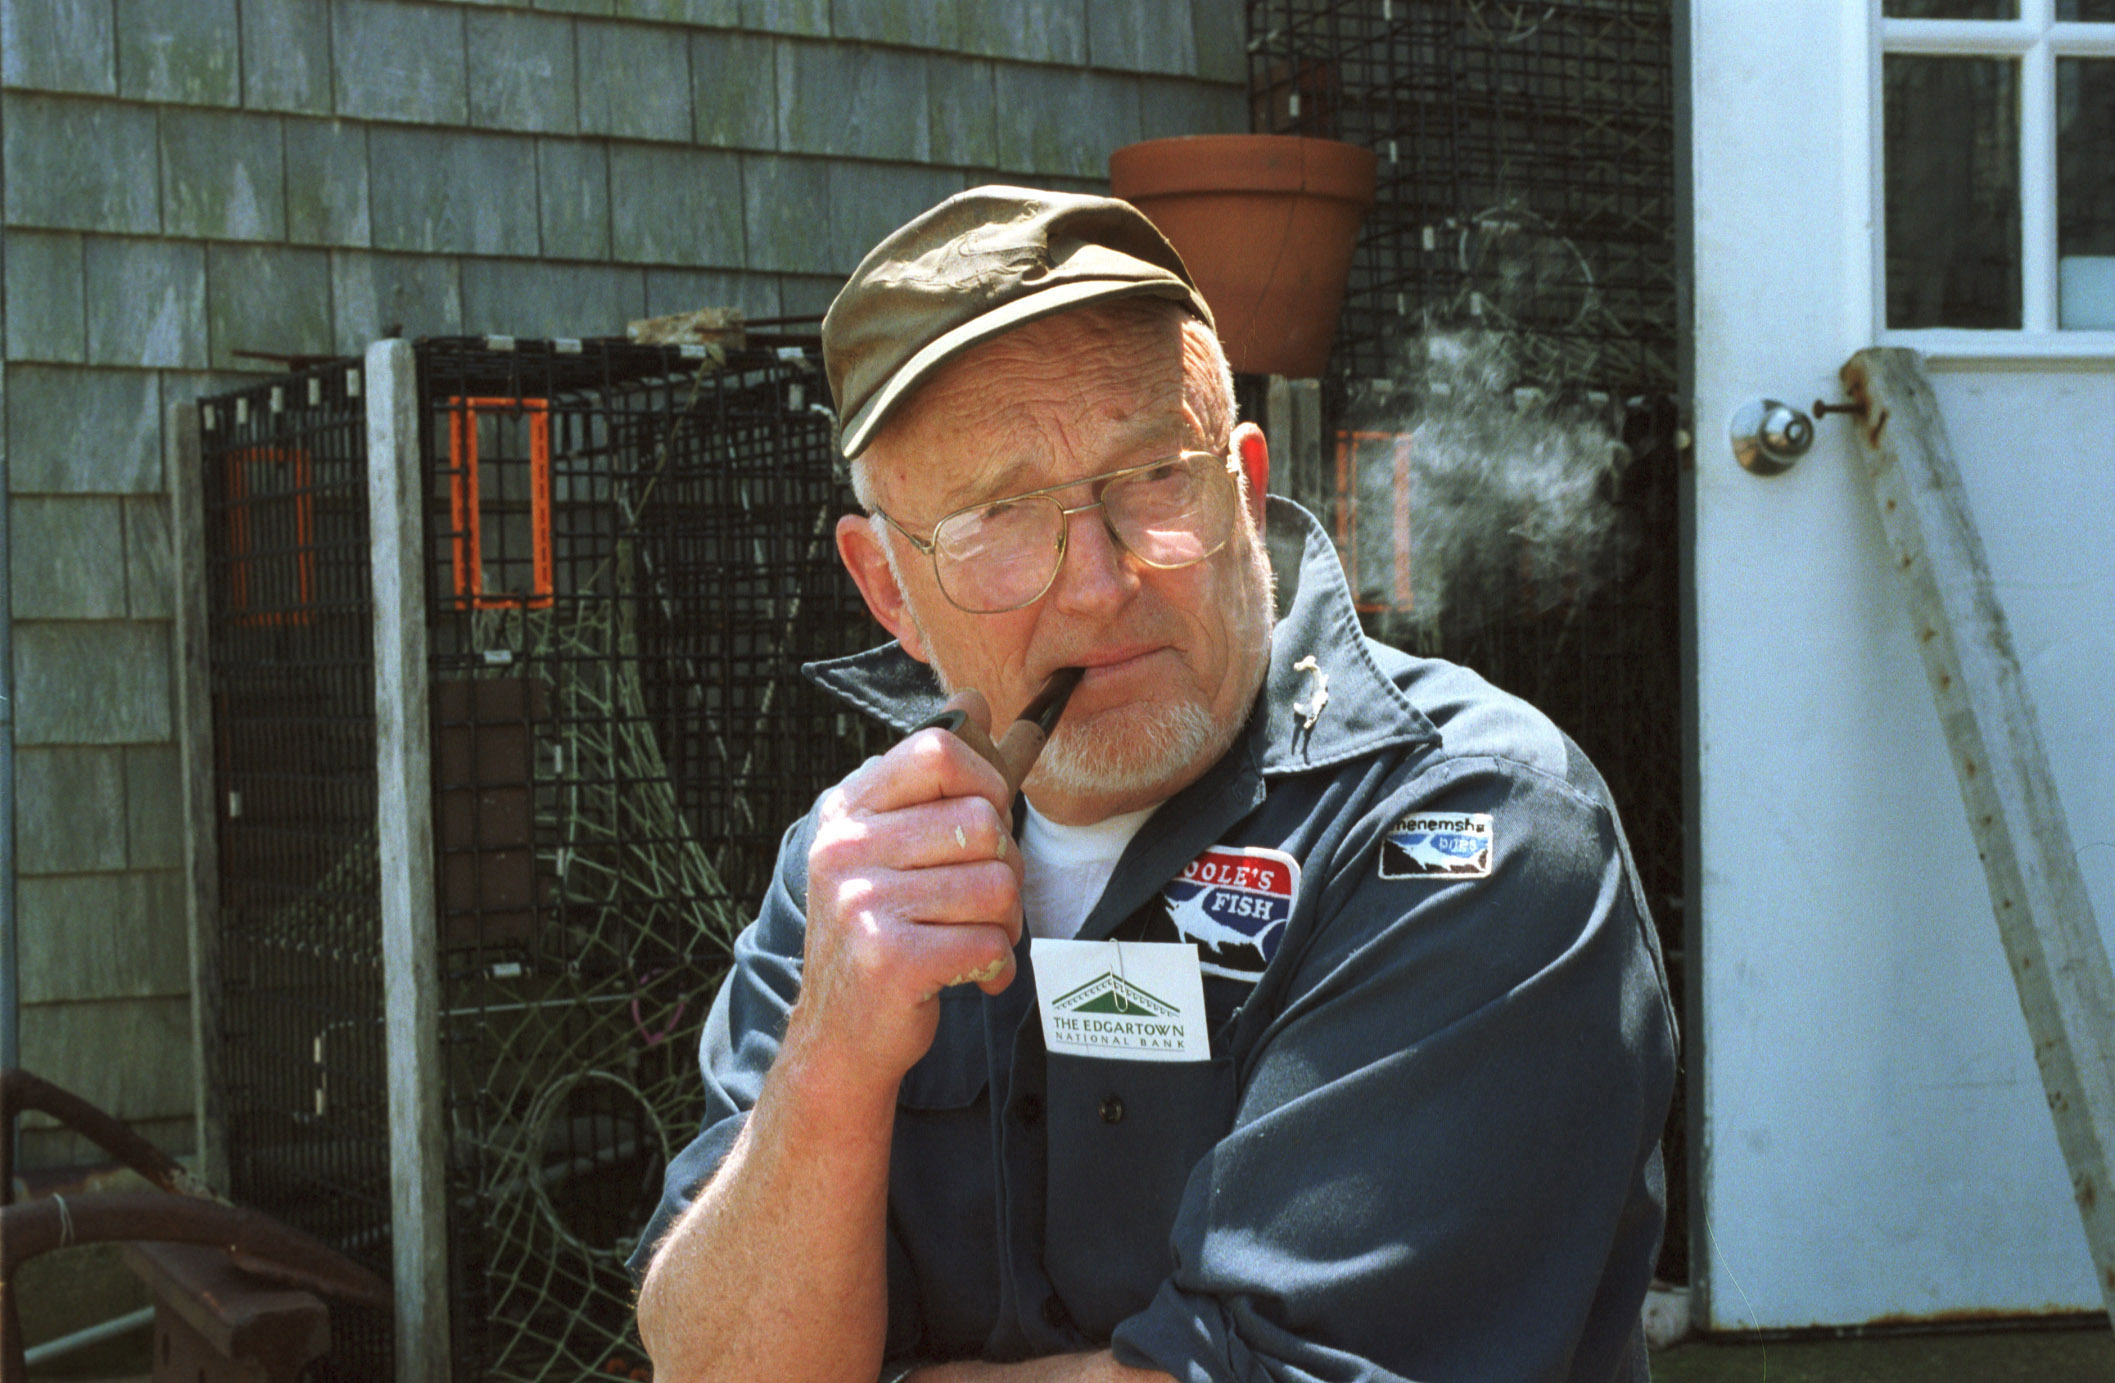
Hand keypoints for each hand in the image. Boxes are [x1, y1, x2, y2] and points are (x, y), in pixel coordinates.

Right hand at [794, 688, 1024, 1090]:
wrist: (839, 1037)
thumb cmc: (880, 933)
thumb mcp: (889, 846)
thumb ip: (932, 778)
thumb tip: (974, 700)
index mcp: (847, 811)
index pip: (940, 751)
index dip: (987, 783)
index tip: (983, 823)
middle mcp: (844, 849)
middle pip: (984, 821)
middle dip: (1003, 869)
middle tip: (974, 905)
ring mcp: (860, 901)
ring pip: (998, 884)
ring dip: (1003, 923)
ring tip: (967, 941)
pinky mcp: (888, 957)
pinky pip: (992, 941)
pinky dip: (994, 966)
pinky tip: (966, 976)